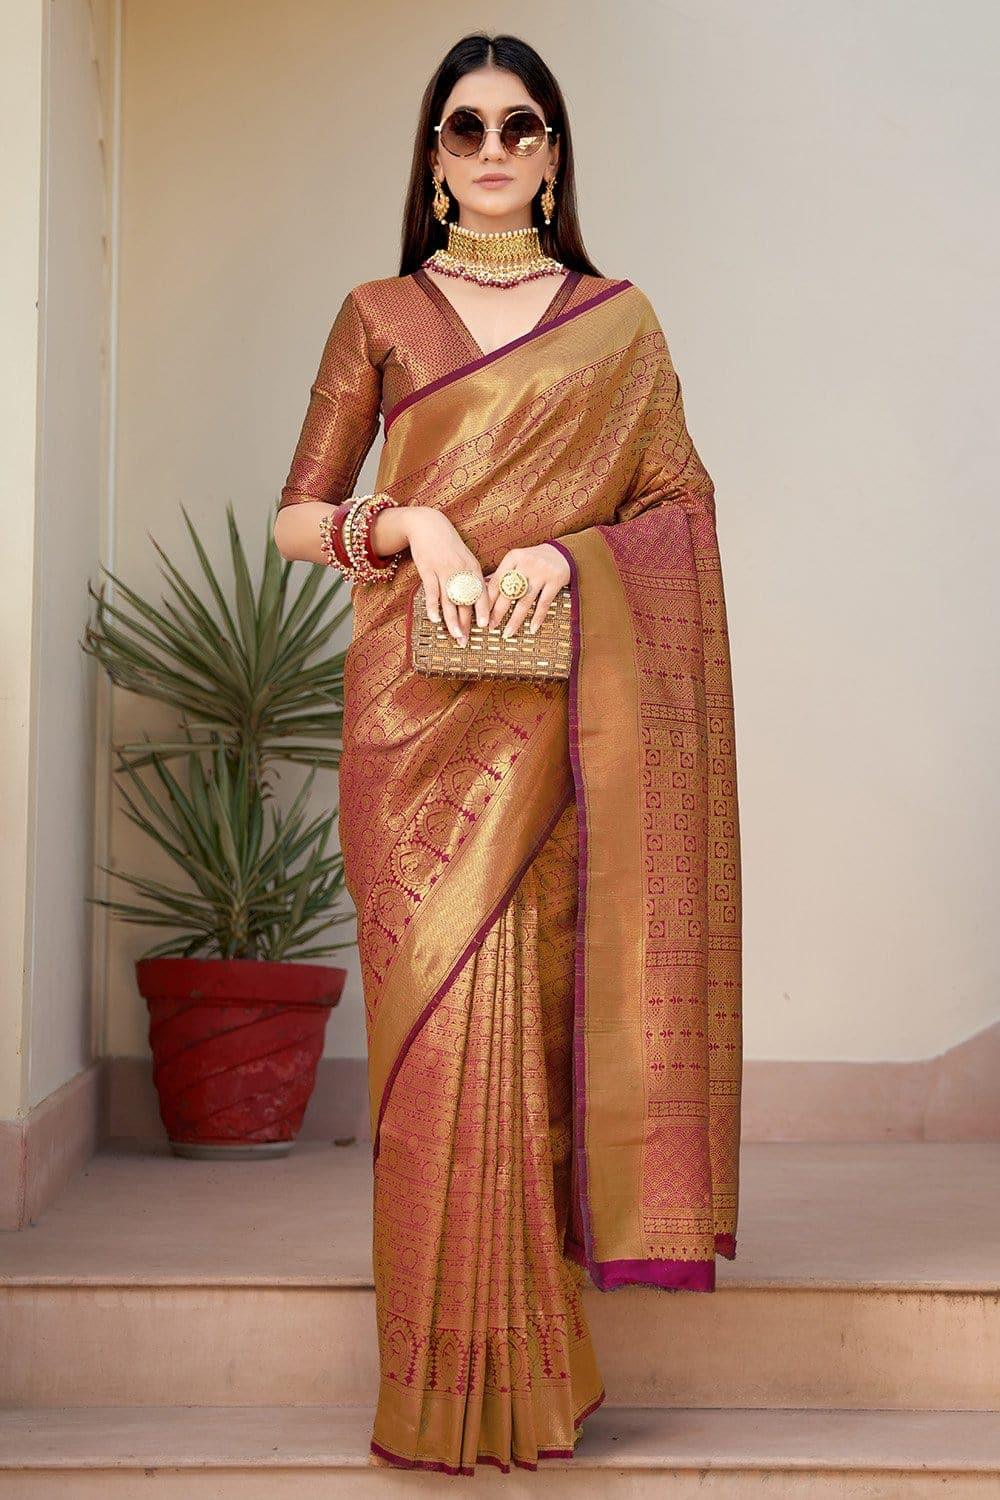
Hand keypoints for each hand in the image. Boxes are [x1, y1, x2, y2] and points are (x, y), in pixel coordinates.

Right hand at [405, 508, 490, 645]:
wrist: (428, 525)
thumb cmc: (448, 545)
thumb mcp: (465, 558)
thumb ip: (471, 577)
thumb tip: (476, 599)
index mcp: (473, 568)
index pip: (481, 592)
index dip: (483, 610)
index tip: (486, 626)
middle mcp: (461, 570)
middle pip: (465, 601)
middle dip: (466, 623)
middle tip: (466, 641)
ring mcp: (444, 570)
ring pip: (449, 600)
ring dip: (452, 621)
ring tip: (455, 636)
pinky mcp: (428, 569)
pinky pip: (432, 591)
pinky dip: (433, 607)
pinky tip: (435, 620)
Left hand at [483, 544, 570, 638]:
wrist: (562, 552)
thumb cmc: (534, 559)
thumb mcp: (518, 560)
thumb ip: (503, 573)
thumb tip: (483, 587)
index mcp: (513, 557)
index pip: (496, 582)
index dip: (488, 600)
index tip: (482, 615)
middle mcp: (526, 563)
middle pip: (508, 593)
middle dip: (498, 613)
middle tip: (491, 627)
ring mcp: (542, 572)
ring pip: (525, 601)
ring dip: (515, 620)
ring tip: (507, 633)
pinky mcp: (555, 580)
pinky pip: (544, 603)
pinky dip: (537, 618)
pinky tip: (531, 629)